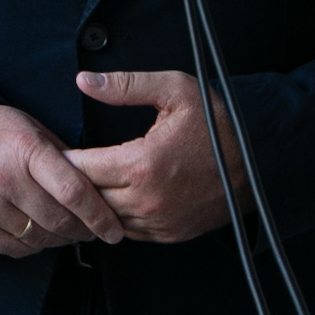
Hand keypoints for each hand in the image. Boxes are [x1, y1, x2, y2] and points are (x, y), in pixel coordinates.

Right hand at [0, 105, 124, 256]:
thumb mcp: (31, 130)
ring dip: (58, 239)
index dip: (99, 216)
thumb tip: (101, 191)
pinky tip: (36, 231)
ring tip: (64, 230)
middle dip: (82, 230)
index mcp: (24, 148)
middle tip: (92, 230)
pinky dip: (32, 244)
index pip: (72, 191)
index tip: (114, 230)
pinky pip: (15, 248)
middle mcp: (2, 177)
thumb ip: (63, 158)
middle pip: (58, 219)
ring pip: (38, 237)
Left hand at [66, 70, 244, 241]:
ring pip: (107, 219)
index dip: (65, 158)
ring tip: (82, 183)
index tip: (54, 149)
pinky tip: (112, 199)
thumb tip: (83, 80)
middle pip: (90, 197)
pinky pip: (130, 232)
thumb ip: (125, 85)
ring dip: (94, 202)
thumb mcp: (174, 90)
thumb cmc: (218, 123)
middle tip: (60, 168)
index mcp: (142, 164)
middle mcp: (148, 199)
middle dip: (74, 181)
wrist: (260, 161)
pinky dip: (116, 217)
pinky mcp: (171, 234)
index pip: (83, 168)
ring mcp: (160, 221)